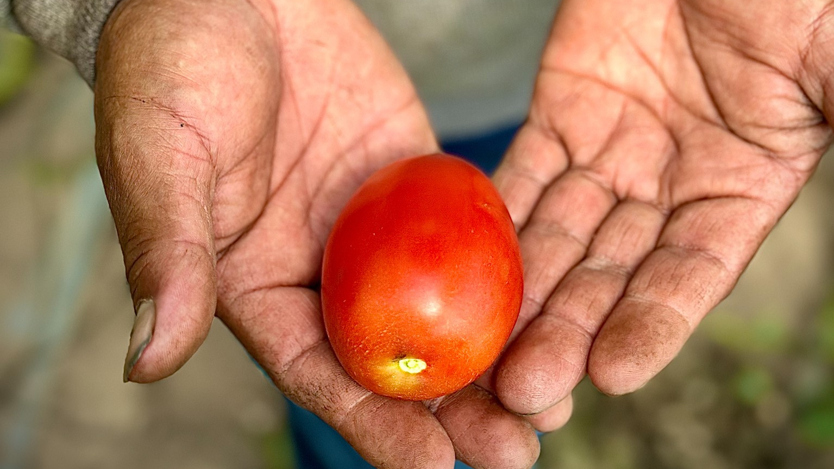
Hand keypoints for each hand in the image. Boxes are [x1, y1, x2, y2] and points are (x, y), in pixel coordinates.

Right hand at [95, 0, 537, 466]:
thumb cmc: (172, 67)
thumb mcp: (161, 156)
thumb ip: (167, 254)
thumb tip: (146, 364)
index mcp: (256, 285)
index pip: (319, 371)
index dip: (374, 422)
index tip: (434, 468)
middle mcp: (323, 271)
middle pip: (395, 355)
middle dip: (453, 410)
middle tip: (518, 452)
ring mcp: (376, 229)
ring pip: (441, 307)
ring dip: (495, 355)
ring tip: (553, 403)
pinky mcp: (417, 181)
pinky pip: (466, 233)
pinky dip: (506, 275)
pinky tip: (556, 306)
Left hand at [490, 0, 833, 425]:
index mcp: (744, 185)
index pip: (690, 275)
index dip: (654, 325)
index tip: (611, 375)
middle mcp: (672, 182)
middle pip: (611, 271)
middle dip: (568, 329)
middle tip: (527, 387)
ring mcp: (613, 149)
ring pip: (560, 234)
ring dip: (523, 292)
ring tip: (490, 348)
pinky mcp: (563, 110)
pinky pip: (525, 172)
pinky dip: (498, 217)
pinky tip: (470, 265)